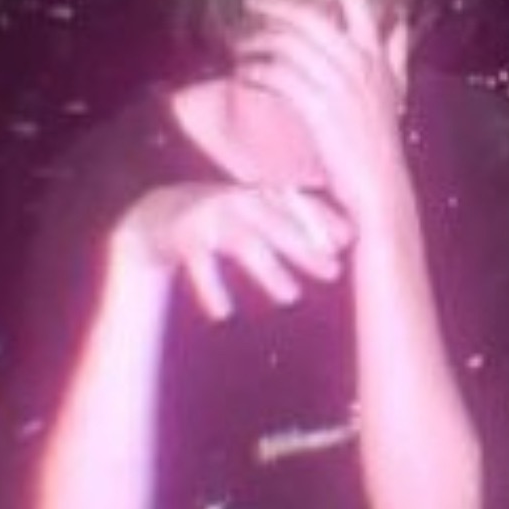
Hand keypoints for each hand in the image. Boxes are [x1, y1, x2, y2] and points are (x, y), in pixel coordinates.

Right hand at [119, 179, 350, 322]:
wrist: (158, 215)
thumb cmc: (225, 219)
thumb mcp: (261, 216)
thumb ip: (300, 224)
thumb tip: (351, 238)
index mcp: (260, 193)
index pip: (297, 203)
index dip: (324, 219)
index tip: (349, 243)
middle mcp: (237, 199)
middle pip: (277, 223)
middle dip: (306, 247)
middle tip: (333, 273)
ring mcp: (209, 216)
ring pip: (243, 243)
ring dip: (269, 269)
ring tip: (291, 297)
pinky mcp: (183, 237)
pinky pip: (200, 265)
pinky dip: (211, 290)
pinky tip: (224, 315)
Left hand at [238, 0, 414, 232]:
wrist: (379, 187)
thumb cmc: (382, 143)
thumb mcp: (395, 92)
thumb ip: (397, 55)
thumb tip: (400, 24)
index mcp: (376, 57)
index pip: (357, 0)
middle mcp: (359, 64)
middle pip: (310, 17)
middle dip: (276, 5)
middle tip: (252, 2)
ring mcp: (338, 85)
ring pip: (288, 46)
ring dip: (259, 42)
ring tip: (241, 47)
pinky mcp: (318, 108)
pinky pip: (279, 77)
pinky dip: (258, 73)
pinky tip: (246, 77)